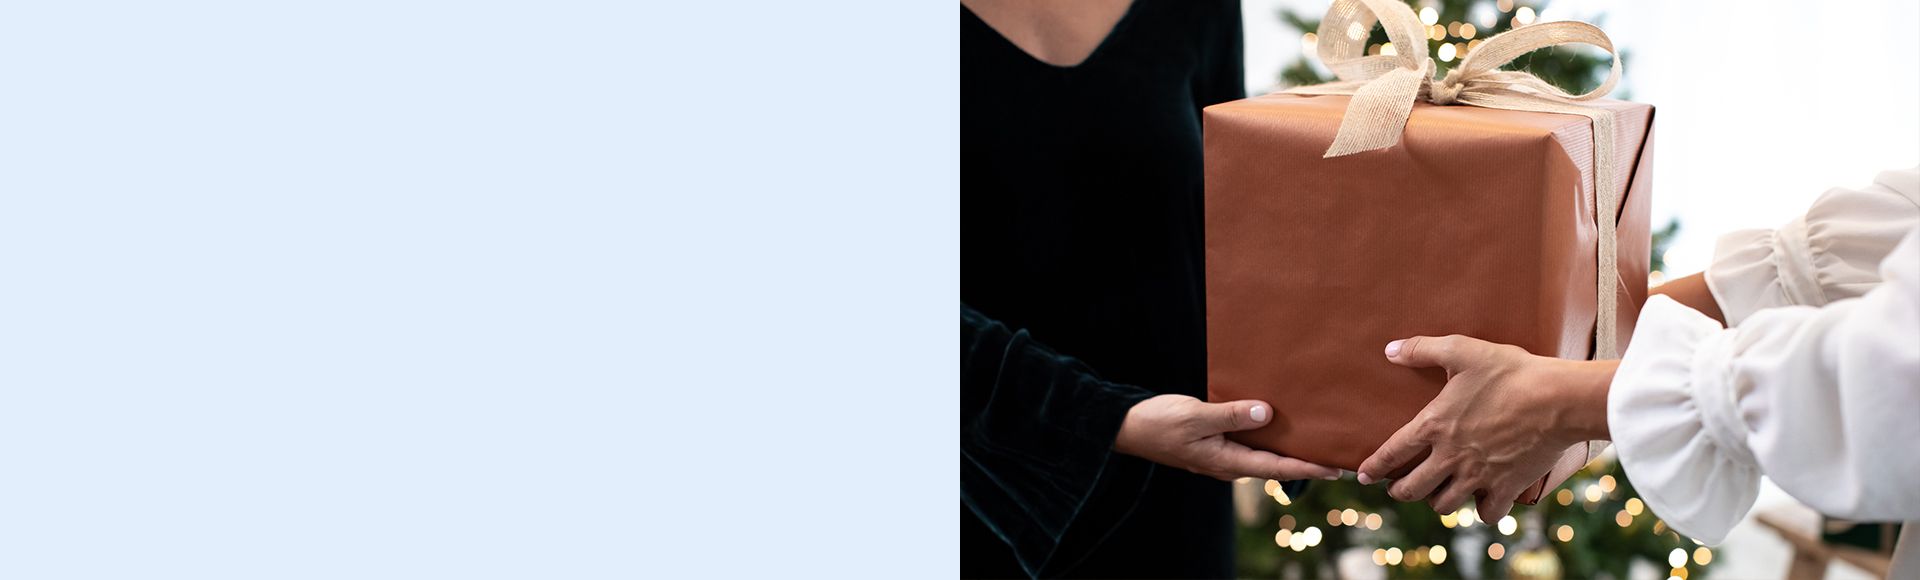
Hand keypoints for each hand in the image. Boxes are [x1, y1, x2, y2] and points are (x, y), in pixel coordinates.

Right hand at [1114, 394, 1341, 481]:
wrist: (1127, 427)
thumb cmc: (1158, 422)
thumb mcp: (1195, 415)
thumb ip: (1231, 415)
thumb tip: (1267, 412)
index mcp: (1226, 461)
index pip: (1276, 468)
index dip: (1308, 468)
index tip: (1336, 467)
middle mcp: (1228, 463)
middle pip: (1275, 464)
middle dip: (1306, 460)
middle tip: (1336, 453)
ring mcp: (1221, 454)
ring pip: (1263, 454)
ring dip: (1289, 448)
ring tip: (1316, 437)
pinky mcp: (1215, 443)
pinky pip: (1248, 442)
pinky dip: (1267, 436)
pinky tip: (1278, 422)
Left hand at [1355, 335, 1613, 521]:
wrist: (1558, 399)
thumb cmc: (1510, 372)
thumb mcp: (1463, 350)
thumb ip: (1423, 349)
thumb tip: (1390, 350)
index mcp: (1434, 426)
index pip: (1392, 453)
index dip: (1374, 467)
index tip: (1363, 476)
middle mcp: (1451, 457)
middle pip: (1412, 489)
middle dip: (1400, 492)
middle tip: (1399, 489)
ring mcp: (1478, 476)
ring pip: (1445, 505)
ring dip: (1437, 501)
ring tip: (1437, 494)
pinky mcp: (1507, 487)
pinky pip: (1487, 513)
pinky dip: (1483, 511)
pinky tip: (1484, 502)